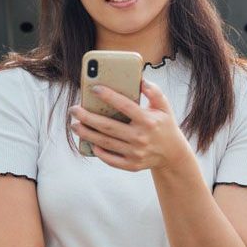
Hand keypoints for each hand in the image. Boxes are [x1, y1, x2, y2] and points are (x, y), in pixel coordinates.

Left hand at [69, 79, 189, 171]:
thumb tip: (141, 80)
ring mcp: (136, 153)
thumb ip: (155, 92)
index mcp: (148, 120)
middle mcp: (141, 137)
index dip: (109, 96)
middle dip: (87, 117)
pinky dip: (100, 152)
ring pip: (106, 142)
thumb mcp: (164, 107)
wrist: (173, 154)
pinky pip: (111, 160)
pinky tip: (90, 143)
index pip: (125, 106)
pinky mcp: (132, 165)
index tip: (94, 88)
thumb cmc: (164, 125)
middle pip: (108, 127)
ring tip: (74, 125)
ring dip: (87, 134)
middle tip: (73, 110)